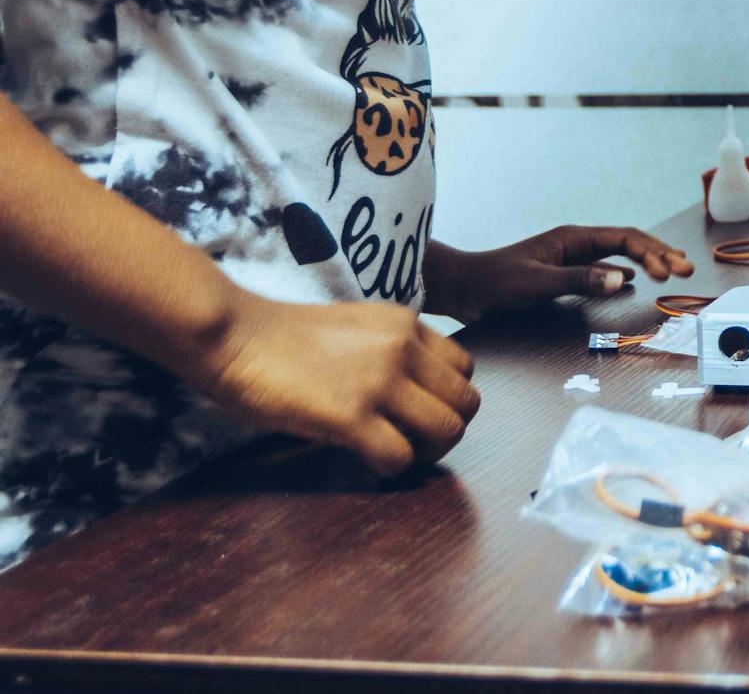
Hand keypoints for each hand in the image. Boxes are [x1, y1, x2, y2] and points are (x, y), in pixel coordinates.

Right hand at [185, 290, 480, 476]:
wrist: (235, 335)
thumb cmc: (283, 336)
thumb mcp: (356, 327)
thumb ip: (390, 350)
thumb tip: (411, 391)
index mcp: (406, 325)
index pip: (464, 368)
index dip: (449, 398)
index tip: (422, 413)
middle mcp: (403, 349)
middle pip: (466, 403)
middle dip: (449, 431)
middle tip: (417, 444)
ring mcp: (380, 381)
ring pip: (447, 429)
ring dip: (428, 454)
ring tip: (398, 456)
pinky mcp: (351, 415)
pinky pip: (400, 456)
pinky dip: (391, 470)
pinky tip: (369, 465)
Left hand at [422, 226, 691, 324]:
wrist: (462, 289)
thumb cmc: (493, 284)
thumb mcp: (536, 283)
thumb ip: (578, 281)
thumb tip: (622, 278)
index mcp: (573, 238)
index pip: (625, 239)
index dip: (652, 253)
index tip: (669, 272)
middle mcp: (575, 244)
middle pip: (629, 243)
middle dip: (659, 254)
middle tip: (686, 269)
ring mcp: (570, 258)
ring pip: (619, 254)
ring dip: (646, 261)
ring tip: (671, 271)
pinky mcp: (564, 273)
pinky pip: (604, 268)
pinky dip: (625, 272)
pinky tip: (633, 280)